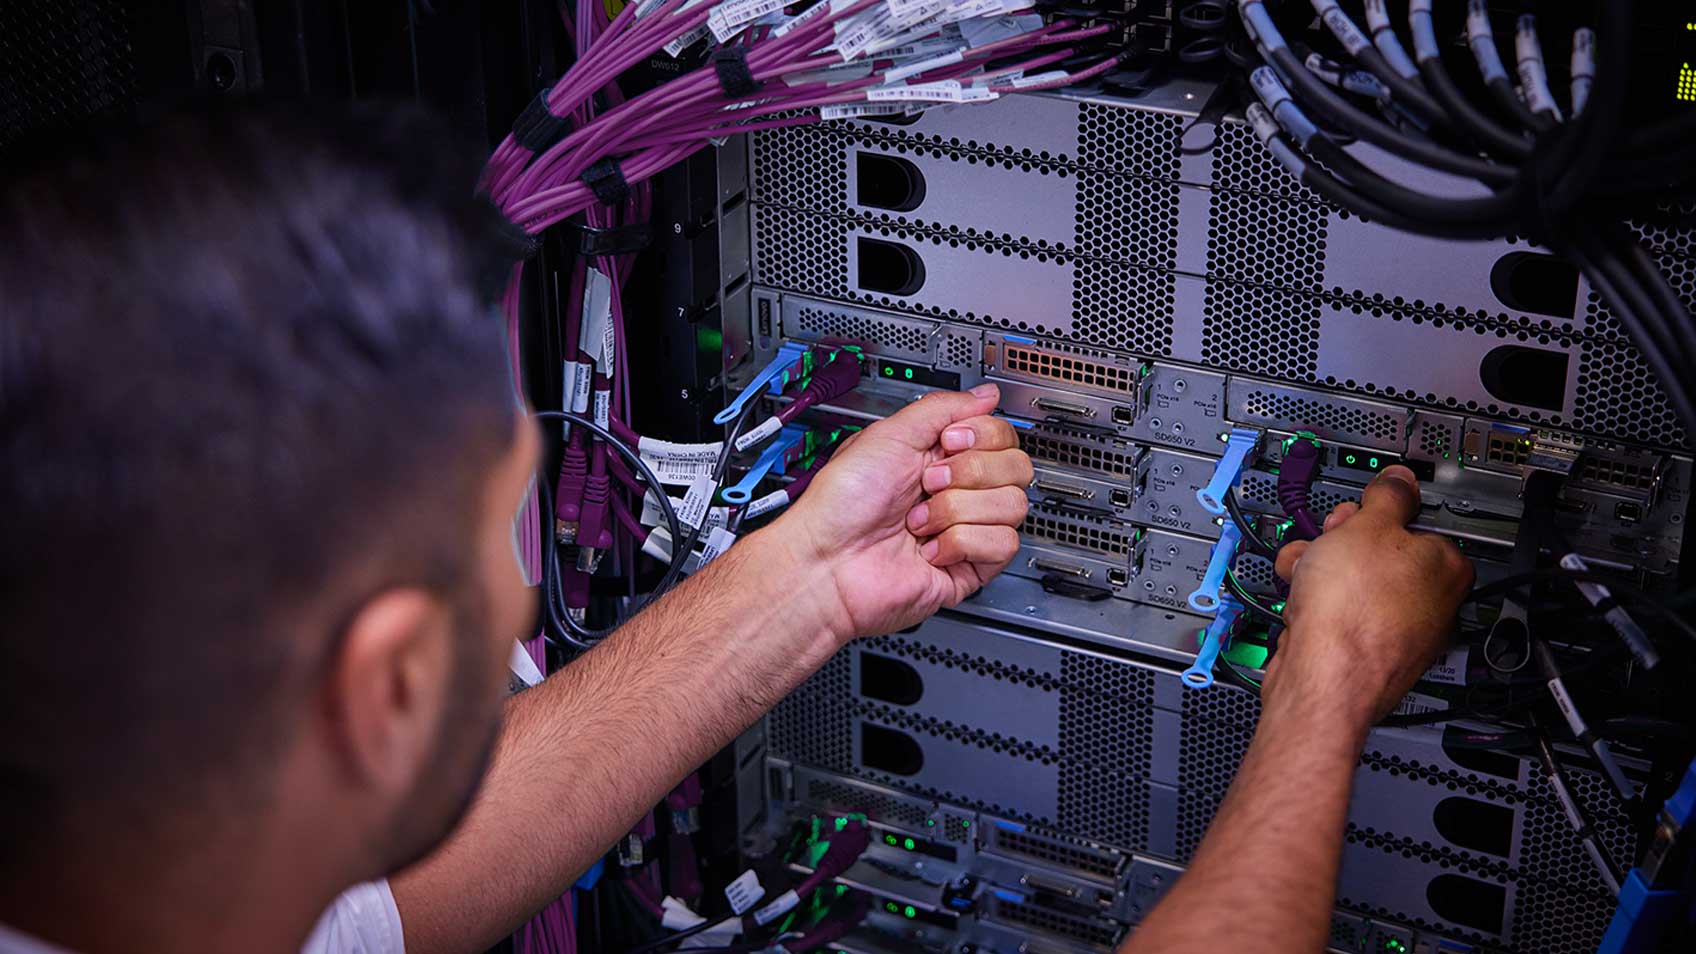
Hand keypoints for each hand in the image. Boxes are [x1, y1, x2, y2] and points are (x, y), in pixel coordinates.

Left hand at [770, 383, 1031, 640]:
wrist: (827, 562)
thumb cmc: (841, 503)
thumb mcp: (889, 434)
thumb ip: (943, 407)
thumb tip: (986, 394)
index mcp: (940, 456)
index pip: (1002, 435)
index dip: (982, 435)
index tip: (948, 442)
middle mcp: (957, 490)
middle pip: (1017, 468)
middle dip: (969, 473)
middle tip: (928, 483)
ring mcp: (965, 529)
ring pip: (1013, 506)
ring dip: (956, 511)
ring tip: (919, 521)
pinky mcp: (969, 566)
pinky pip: (1001, 544)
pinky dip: (960, 543)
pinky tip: (929, 549)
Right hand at [1265, 466, 1473, 725]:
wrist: (1322, 678)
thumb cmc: (1354, 612)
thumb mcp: (1368, 526)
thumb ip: (1387, 497)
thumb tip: (1401, 480)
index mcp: (1447, 569)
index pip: (1418, 524)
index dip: (1380, 513)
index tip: (1360, 510)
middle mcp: (1430, 605)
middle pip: (1382, 552)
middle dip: (1343, 540)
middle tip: (1331, 539)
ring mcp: (1396, 633)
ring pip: (1353, 581)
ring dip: (1320, 567)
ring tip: (1304, 570)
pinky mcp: (1361, 651)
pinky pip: (1337, 611)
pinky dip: (1315, 600)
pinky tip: (1299, 597)